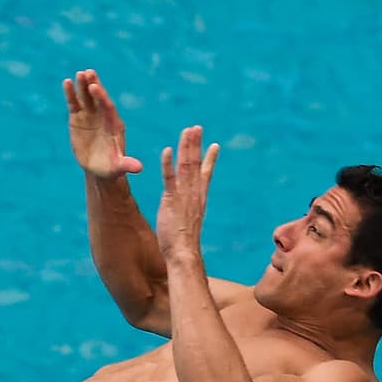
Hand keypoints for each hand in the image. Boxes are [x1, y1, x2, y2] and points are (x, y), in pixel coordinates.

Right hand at [63, 70, 142, 179]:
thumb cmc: (111, 167)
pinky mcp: (78, 118)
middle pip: (98, 98)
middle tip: (88, 72)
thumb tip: (139, 168)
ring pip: (86, 97)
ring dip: (82, 85)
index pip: (107, 107)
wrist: (98, 167)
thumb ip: (127, 165)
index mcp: (114, 124)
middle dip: (94, 85)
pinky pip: (74, 104)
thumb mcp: (118, 167)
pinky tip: (67, 83)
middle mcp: (103, 116)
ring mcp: (90, 115)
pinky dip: (70, 94)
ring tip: (78, 74)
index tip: (94, 87)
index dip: (101, 96)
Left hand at [156, 125, 218, 260]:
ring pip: (186, 166)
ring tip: (188, 131)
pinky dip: (168, 164)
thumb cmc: (184, 244)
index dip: (210, 159)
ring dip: (186, 147)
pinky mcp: (171, 201)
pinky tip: (167, 150)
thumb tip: (188, 215)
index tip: (215, 144)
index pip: (206, 174)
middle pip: (196, 164)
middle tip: (197, 128)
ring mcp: (183, 196)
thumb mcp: (188, 223)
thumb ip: (189, 214)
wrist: (184, 253)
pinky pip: (169, 179)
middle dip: (196, 145)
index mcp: (199, 199)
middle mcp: (194, 194)